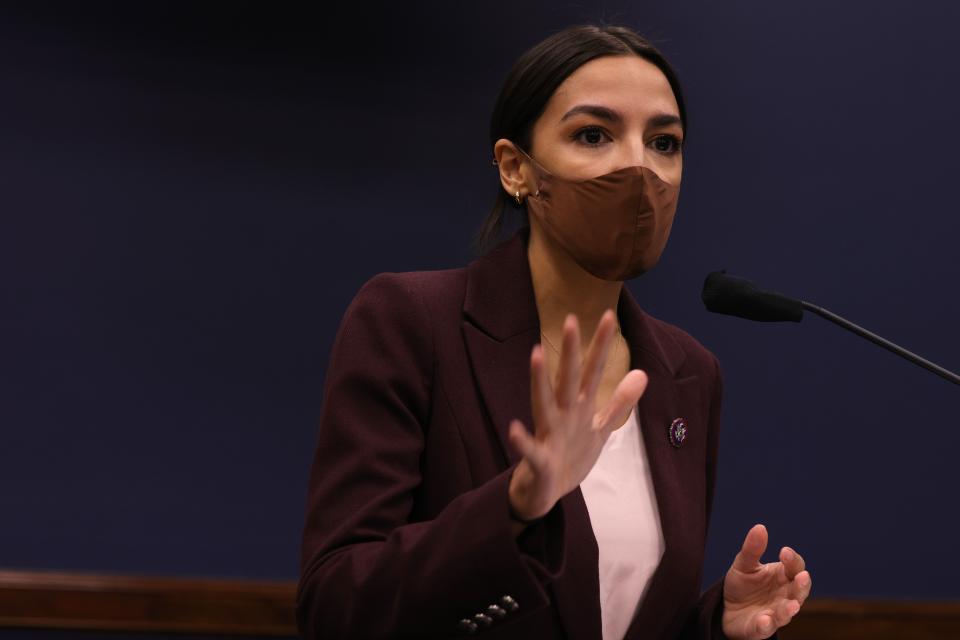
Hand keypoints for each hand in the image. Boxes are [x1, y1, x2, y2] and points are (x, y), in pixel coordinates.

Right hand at [506, 310, 647, 520]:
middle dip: (571, 352)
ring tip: (536, 354)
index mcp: (579, 407)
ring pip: (544, 403)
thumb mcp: (599, 428)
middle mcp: (562, 415)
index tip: (608, 315)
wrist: (545, 493)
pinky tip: (514, 428)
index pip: (593, 371)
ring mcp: (549, 435)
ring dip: (539, 380)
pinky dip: (522, 440)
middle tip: (572, 319)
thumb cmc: (569, 456)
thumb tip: (642, 374)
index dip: (601, 345)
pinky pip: (530, 450)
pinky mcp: (539, 460)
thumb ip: (619, 402)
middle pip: (568, 378)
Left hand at [722, 524, 811, 638]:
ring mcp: (775, 613)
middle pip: (799, 591)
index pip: (795, 567)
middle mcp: (784, 596)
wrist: (726, 609)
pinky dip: (767, 625)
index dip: (793, 560)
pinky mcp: (761, 628)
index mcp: (782, 577)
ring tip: (792, 605)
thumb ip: (752, 549)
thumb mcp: (744, 564)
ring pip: (787, 612)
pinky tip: (765, 620)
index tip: (784, 552)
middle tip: (802, 577)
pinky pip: (766, 627)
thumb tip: (760, 527)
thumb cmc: (743, 585)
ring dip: (789, 609)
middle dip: (802, 585)